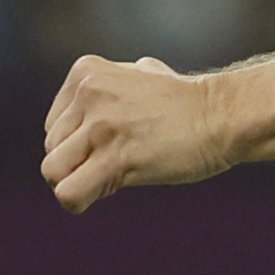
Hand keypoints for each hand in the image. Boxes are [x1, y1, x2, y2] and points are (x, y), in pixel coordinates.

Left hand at [43, 55, 231, 211]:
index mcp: (86, 72)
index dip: (79, 145)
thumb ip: (107, 85)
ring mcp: (101, 124)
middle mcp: (88, 93)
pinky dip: (77, 202)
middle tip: (117, 162)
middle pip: (51, 149)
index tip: (114, 142)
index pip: (53, 127)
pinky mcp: (116, 156)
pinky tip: (104, 192)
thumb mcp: (139, 73)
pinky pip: (69, 192)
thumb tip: (87, 98)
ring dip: (79, 182)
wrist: (222, 115)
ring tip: (111, 176)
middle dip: (79, 164)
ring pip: (53, 171)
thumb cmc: (186, 102)